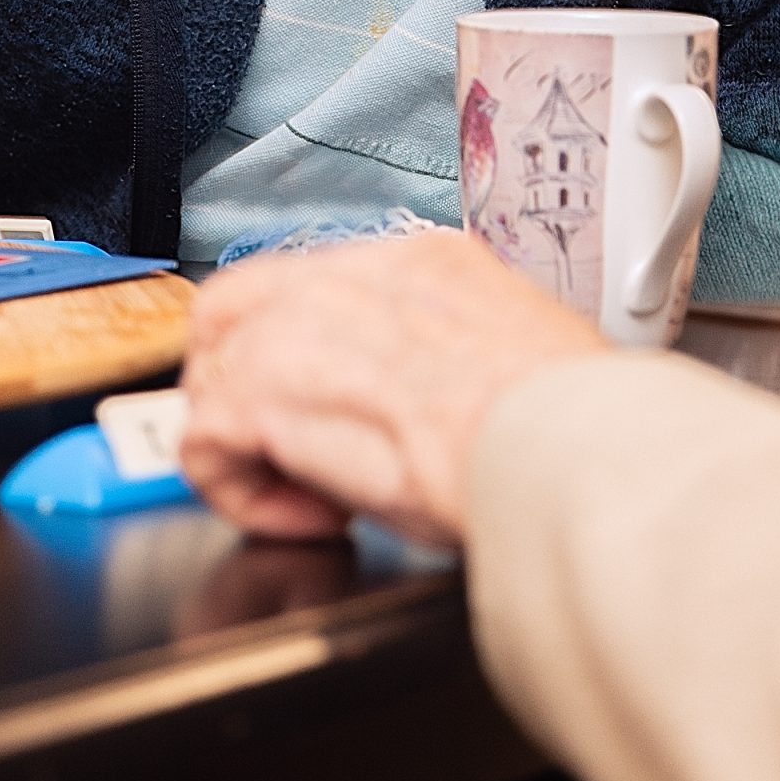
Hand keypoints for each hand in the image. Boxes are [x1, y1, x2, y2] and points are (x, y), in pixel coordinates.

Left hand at [181, 228, 605, 546]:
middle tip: (287, 451)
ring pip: (213, 365)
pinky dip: (239, 488)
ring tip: (311, 494)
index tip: (336, 414)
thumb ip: (456, 361)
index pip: (319, 285)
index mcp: (427, 264)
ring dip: (247, 439)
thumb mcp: (519, 358)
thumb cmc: (574, 424)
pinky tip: (310, 516)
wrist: (569, 448)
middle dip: (243, 381)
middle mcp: (361, 274)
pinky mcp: (272, 387)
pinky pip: (205, 436)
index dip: (307, 355)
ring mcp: (310, 319)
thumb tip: (435, 407)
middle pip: (240, 304)